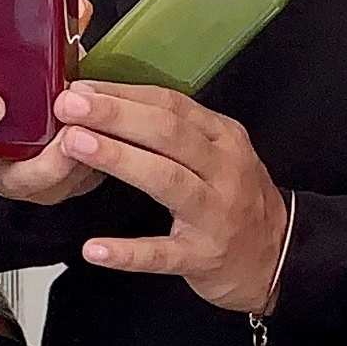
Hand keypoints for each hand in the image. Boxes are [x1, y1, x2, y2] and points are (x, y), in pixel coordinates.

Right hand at [0, 10, 104, 206]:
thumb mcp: (37, 51)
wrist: (75, 131)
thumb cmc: (42, 86)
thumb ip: (46, 33)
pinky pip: (50, 188)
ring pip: (4, 178)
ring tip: (66, 136)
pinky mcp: (38, 188)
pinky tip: (91, 150)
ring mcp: (2, 168)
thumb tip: (77, 7)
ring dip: (37, 160)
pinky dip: (74, 168)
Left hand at [54, 83, 292, 315]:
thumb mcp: (219, 155)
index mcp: (223, 138)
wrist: (276, 258)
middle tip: (70, 106)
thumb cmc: (237, 201)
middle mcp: (224, 170)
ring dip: (119, 159)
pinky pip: (162, 253)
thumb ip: (174, 132)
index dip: (124, 94)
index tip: (82, 87)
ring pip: (167, 180)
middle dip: (115, 115)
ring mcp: (215, 214)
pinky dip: (127, 251)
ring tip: (76, 145)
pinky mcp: (203, 256)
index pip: (171, 105)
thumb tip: (111, 103)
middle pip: (168, 133)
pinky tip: (95, 248)